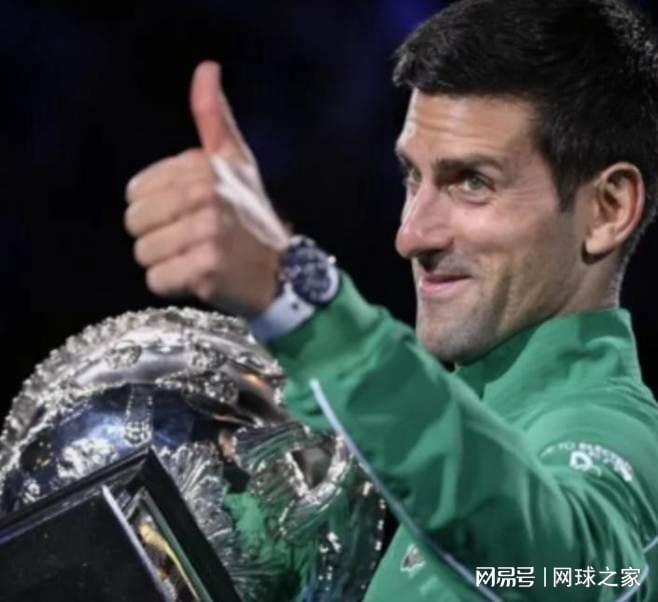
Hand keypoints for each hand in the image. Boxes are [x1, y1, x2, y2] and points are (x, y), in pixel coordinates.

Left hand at [124, 61, 288, 317]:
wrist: (282, 271)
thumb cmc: (251, 216)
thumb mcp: (237, 163)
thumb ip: (214, 119)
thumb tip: (206, 67)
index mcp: (204, 167)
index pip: (136, 192)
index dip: (159, 208)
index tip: (193, 213)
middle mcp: (206, 195)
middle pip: (135, 221)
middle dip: (159, 236)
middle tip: (194, 239)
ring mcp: (207, 234)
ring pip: (143, 253)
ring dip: (167, 262)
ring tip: (199, 257)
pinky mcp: (205, 270)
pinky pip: (156, 280)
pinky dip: (174, 285)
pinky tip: (202, 277)